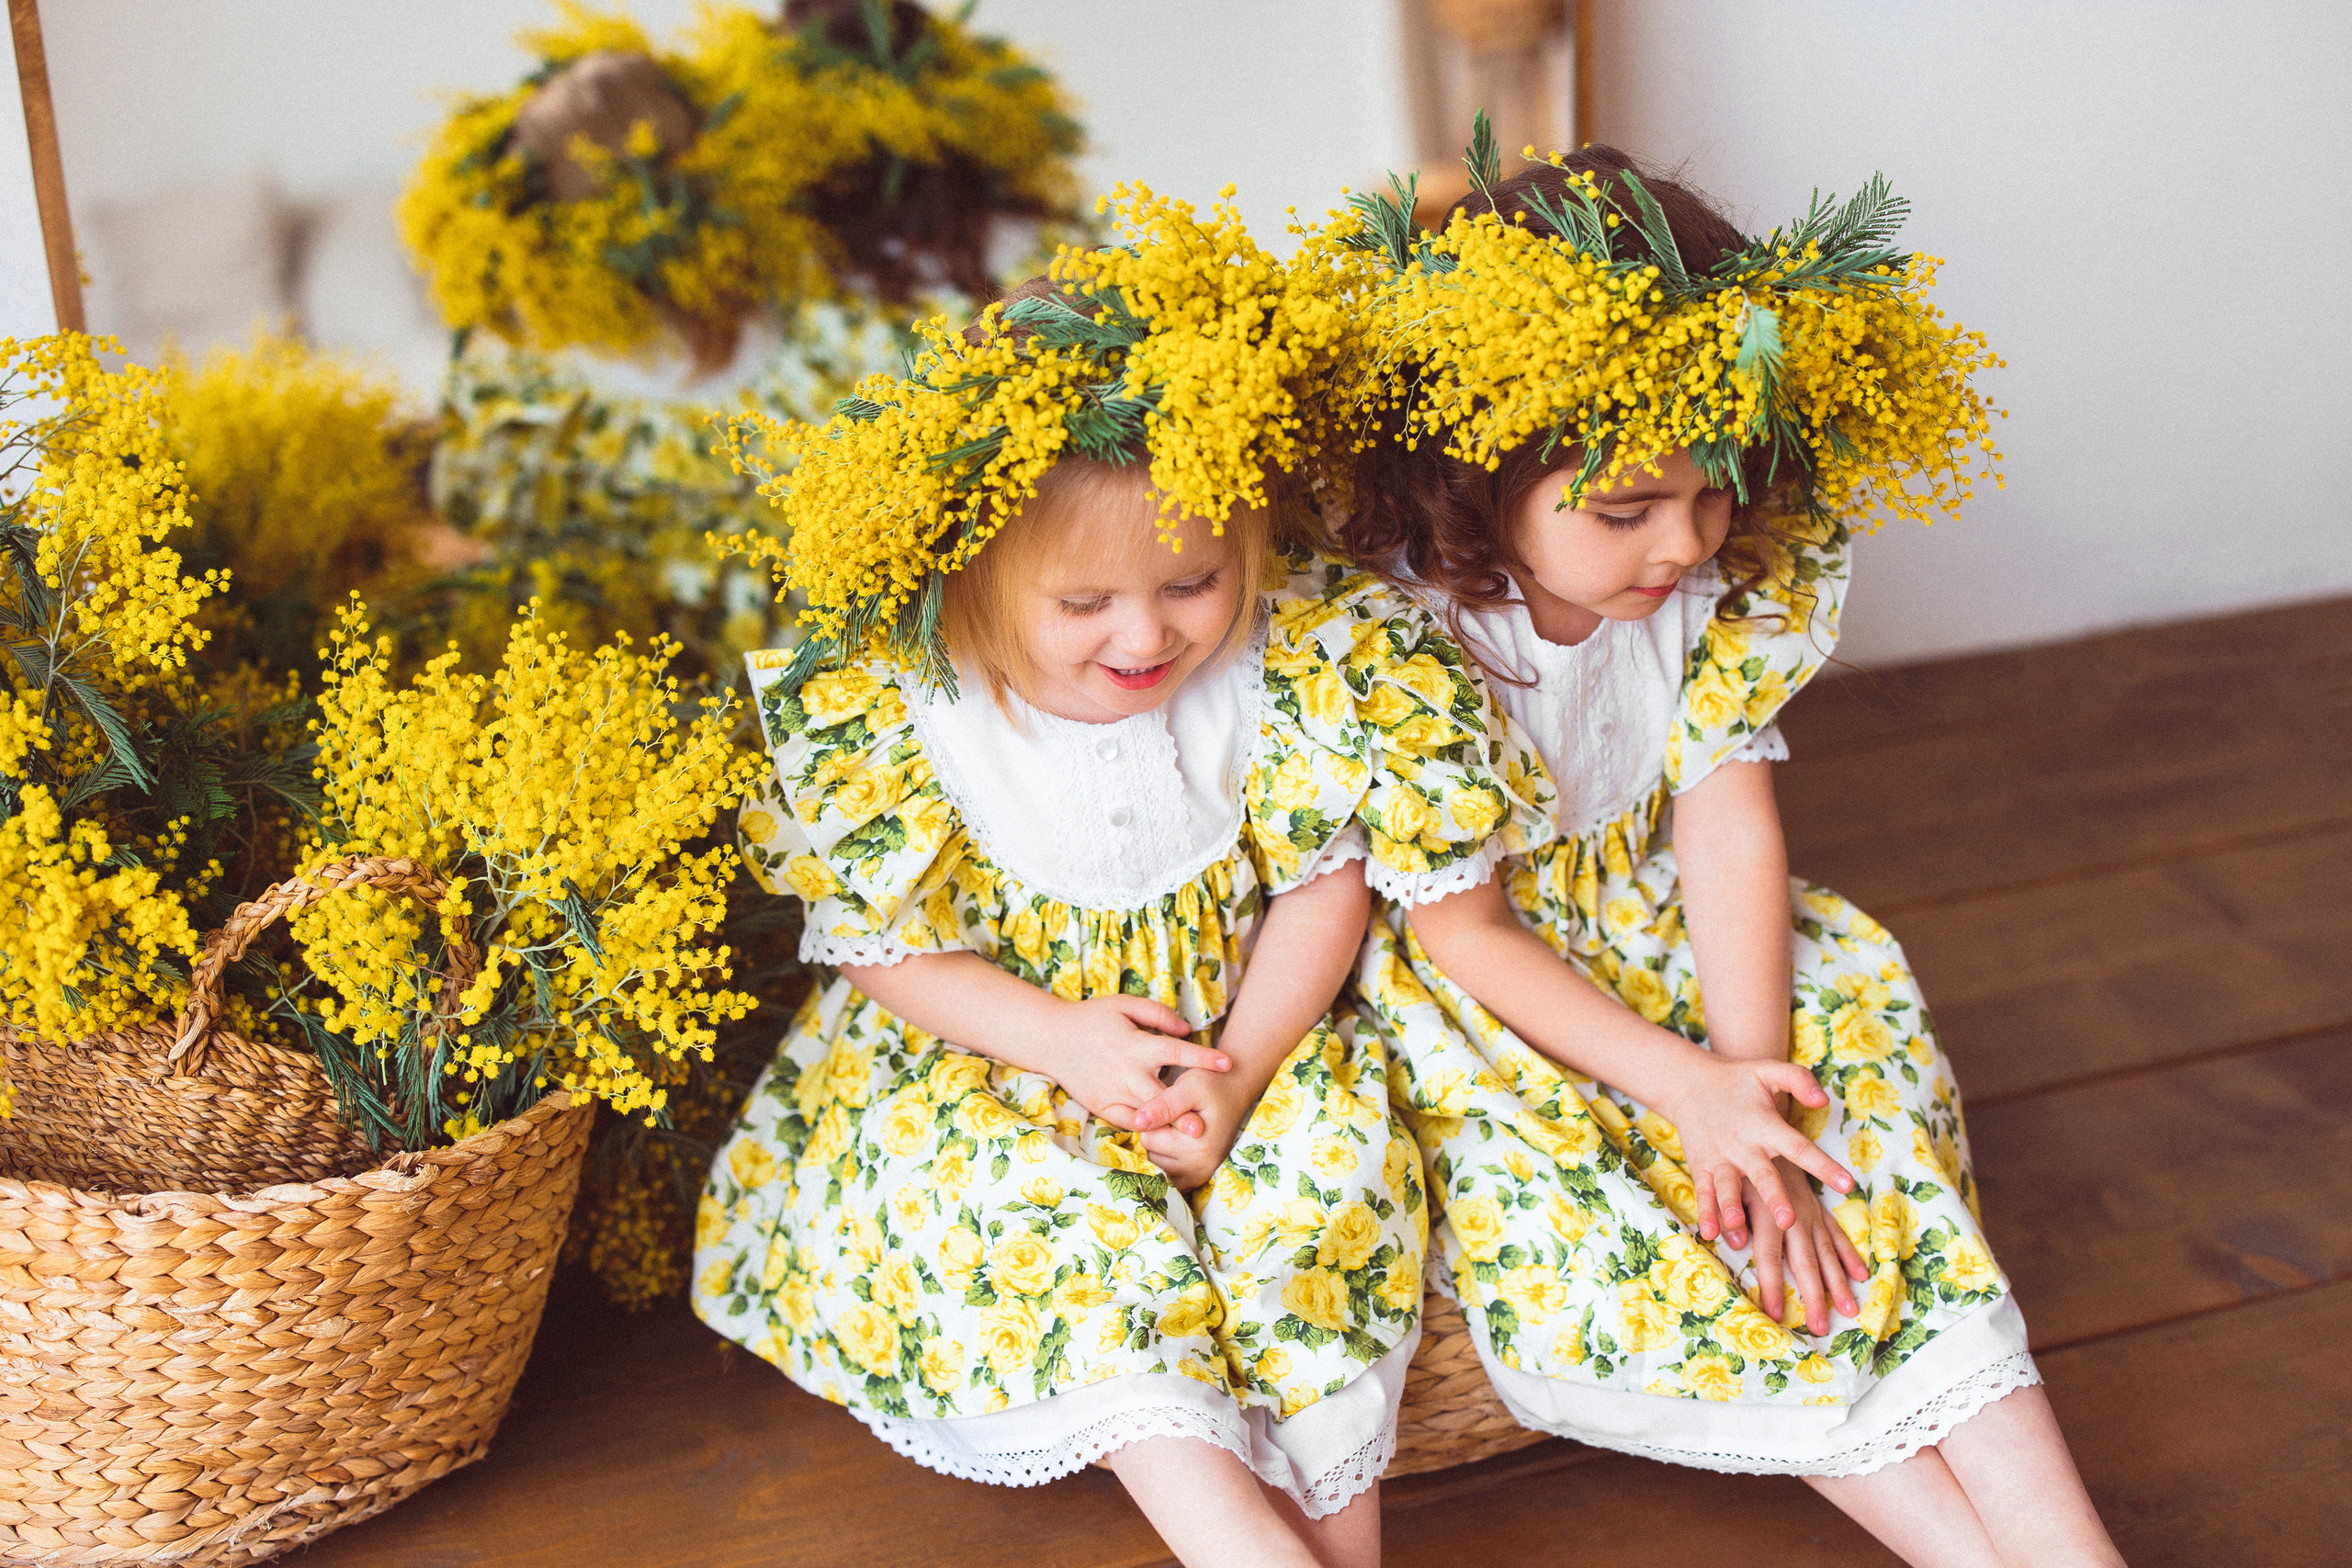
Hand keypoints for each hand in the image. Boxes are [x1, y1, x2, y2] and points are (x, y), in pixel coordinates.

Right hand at [1031, 995, 1224, 1135]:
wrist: (1052, 1039)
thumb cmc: (1093, 1018)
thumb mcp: (1125, 1005)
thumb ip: (1158, 1015)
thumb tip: (1186, 1029)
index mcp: (1136, 1045)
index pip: (1176, 1051)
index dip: (1203, 1057)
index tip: (1228, 1064)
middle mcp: (1127, 1072)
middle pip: (1160, 1096)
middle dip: (1181, 1112)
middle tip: (1203, 1127)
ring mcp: (1113, 1092)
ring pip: (1145, 1114)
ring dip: (1166, 1125)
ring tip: (1187, 1139)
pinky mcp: (1101, 1106)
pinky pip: (1126, 1122)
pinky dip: (1143, 1128)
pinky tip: (1160, 1134)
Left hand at [1136, 1065, 1255, 1191]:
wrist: (1235, 1090)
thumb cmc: (1212, 1084)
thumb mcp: (1190, 1086)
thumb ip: (1164, 1105)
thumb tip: (1138, 1123)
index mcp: (1199, 1147)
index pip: (1148, 1137)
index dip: (1153, 1118)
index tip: (1169, 1104)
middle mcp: (1201, 1168)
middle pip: (1151, 1152)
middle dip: (1156, 1132)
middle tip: (1176, 1115)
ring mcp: (1199, 1176)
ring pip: (1155, 1161)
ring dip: (1160, 1145)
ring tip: (1178, 1126)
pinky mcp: (1197, 1178)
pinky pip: (1166, 1172)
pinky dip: (1166, 1157)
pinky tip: (1177, 1140)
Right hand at [1654, 1054, 1854, 1243]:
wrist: (1687, 1082)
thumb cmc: (1737, 1079)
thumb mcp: (1769, 1070)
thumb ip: (1799, 1080)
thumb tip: (1824, 1100)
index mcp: (1765, 1125)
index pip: (1799, 1147)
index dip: (1823, 1165)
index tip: (1847, 1184)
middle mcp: (1743, 1145)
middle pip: (1762, 1175)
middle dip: (1775, 1197)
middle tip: (1789, 1220)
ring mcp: (1719, 1158)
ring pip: (1727, 1187)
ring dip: (1731, 1208)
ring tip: (1738, 1228)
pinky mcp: (1701, 1166)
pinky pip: (1703, 1192)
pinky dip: (1706, 1212)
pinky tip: (1710, 1232)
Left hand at [1744, 1161, 1866, 1332]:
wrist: (1767, 1131)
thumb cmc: (1741, 1165)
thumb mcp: (1729, 1187)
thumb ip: (1731, 1214)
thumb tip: (1732, 1242)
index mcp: (1768, 1214)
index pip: (1769, 1257)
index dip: (1771, 1286)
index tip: (1775, 1315)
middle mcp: (1794, 1218)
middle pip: (1804, 1263)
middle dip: (1813, 1297)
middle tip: (1820, 1328)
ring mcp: (1811, 1214)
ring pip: (1827, 1254)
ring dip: (1838, 1283)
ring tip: (1850, 1311)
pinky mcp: (1818, 1209)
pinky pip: (1836, 1235)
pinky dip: (1849, 1255)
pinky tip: (1861, 1276)